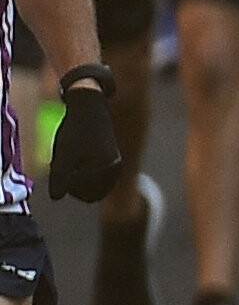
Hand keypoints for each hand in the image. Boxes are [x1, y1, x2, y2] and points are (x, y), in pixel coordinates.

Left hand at [39, 69, 119, 203]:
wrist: (90, 107)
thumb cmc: (76, 130)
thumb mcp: (64, 154)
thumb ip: (59, 178)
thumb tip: (56, 198)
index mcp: (108, 169)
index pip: (87, 195)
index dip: (70, 188)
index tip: (61, 170)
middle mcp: (116, 169)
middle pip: (91, 192)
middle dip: (75, 183)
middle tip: (64, 164)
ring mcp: (116, 165)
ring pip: (93, 185)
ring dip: (79, 178)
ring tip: (70, 159)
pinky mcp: (113, 160)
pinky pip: (97, 177)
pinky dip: (86, 172)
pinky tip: (77, 157)